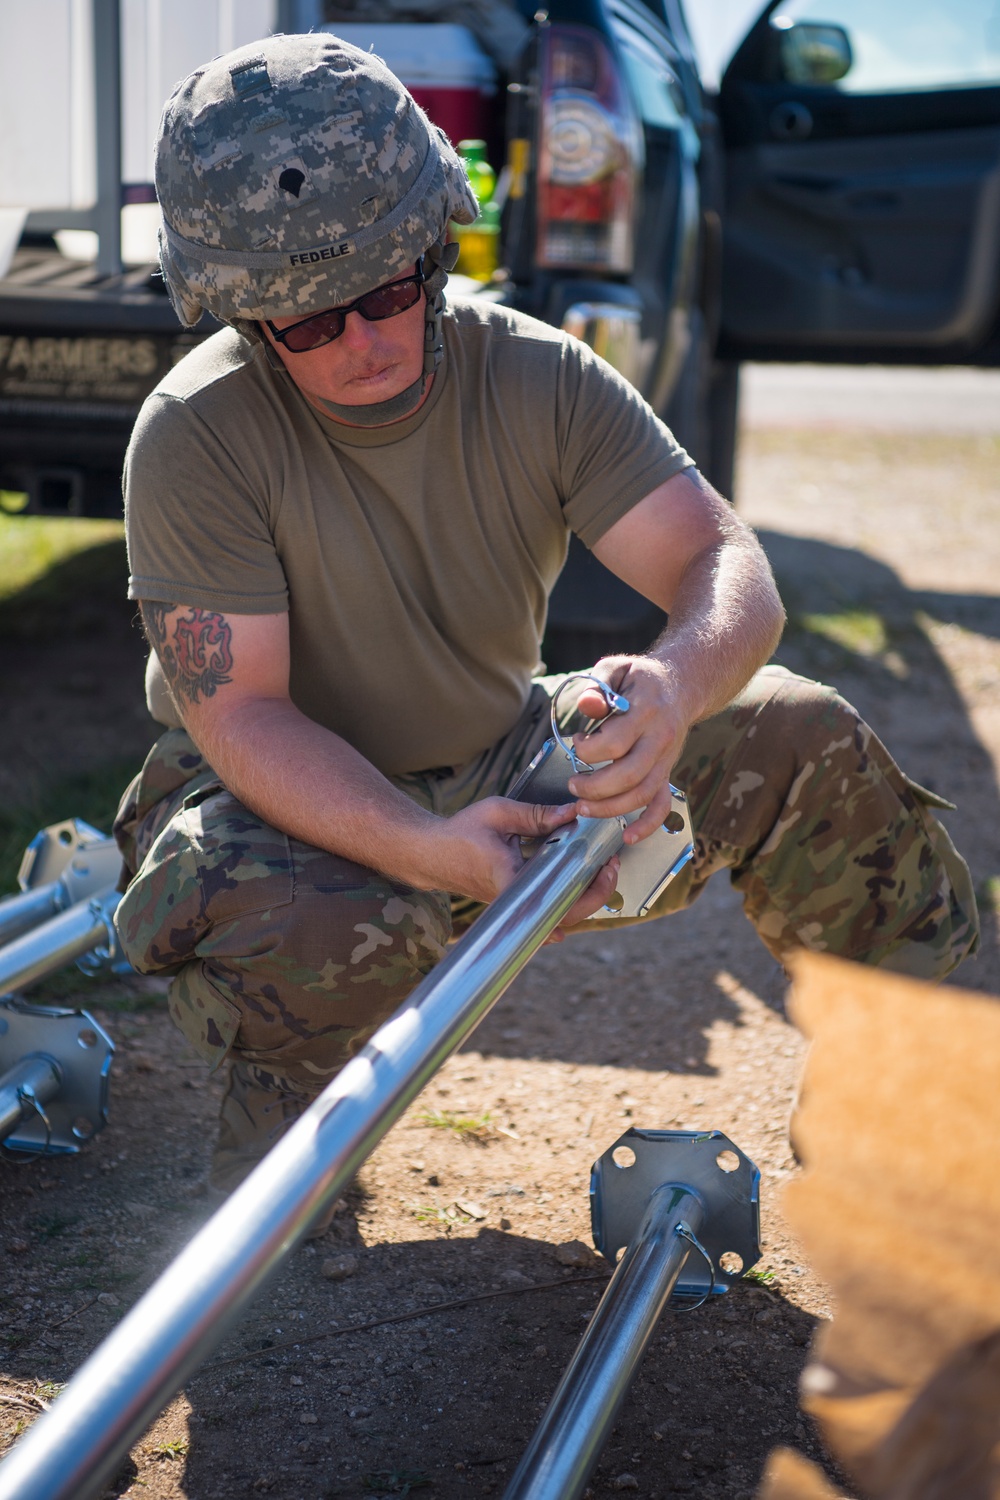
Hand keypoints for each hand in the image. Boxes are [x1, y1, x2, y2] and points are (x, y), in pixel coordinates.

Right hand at [416, 796, 620, 933]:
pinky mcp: (514, 902)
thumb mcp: (498, 814)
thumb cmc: (460, 832)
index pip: (555, 899)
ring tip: (602, 868)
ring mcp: (513, 905)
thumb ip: (536, 814)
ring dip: (584, 894)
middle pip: (565, 915)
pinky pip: (547, 908)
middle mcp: (513, 900)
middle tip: (611, 866)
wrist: (430, 853)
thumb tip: (573, 812)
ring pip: (558, 914)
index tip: (603, 868)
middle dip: (596, 893)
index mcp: (509, 879)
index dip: (588, 891)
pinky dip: (568, 897)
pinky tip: (584, 885)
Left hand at [567, 655, 691, 843]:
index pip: (614, 742)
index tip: (577, 742)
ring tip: (583, 807)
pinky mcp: (667, 772)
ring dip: (610, 808)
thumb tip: (586, 705)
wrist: (680, 686)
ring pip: (642, 794)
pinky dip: (648, 825)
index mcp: (646, 711)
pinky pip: (662, 805)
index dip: (587, 749)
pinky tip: (629, 837)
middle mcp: (660, 739)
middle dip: (594, 787)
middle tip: (572, 784)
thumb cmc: (639, 678)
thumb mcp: (616, 669)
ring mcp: (666, 759)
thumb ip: (598, 685)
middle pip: (628, 775)